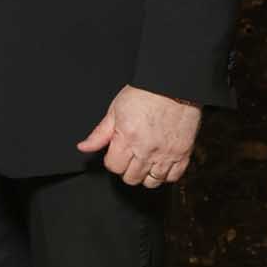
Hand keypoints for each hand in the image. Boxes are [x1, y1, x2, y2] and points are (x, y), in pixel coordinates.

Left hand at [77, 84, 200, 188]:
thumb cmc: (145, 93)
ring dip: (146, 174)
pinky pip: (173, 177)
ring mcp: (166, 153)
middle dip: (127, 169)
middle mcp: (146, 149)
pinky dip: (166, 174)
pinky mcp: (183, 153)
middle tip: (130, 155)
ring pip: (152, 182)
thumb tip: (84, 147)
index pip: (114, 167)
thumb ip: (100, 133)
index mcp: (128, 138)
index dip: (113, 160)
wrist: (173, 84)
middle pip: (131, 178)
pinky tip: (160, 163)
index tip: (117, 152)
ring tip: (145, 160)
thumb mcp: (115, 110)